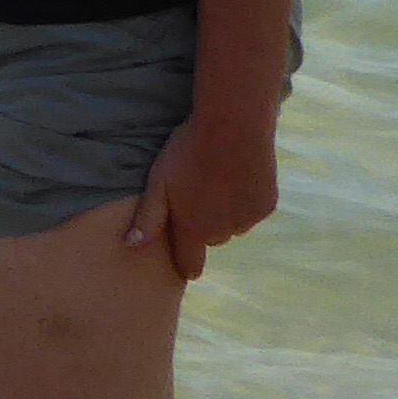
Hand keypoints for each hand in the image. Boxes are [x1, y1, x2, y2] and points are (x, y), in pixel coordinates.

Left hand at [124, 114, 277, 280]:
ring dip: (227, 213)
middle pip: (211, 238)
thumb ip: (147, 218)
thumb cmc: (187, 153)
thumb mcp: (158, 183)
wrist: (233, 128)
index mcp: (193, 229)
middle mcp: (222, 232)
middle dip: (204, 225)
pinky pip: (253, 211)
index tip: (187, 270)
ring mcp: (248, 220)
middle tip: (198, 194)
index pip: (190, 262)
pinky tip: (239, 176)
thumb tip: (131, 246)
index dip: (187, 265)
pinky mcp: (267, 205)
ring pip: (234, 225)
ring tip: (218, 181)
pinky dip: (247, 200)